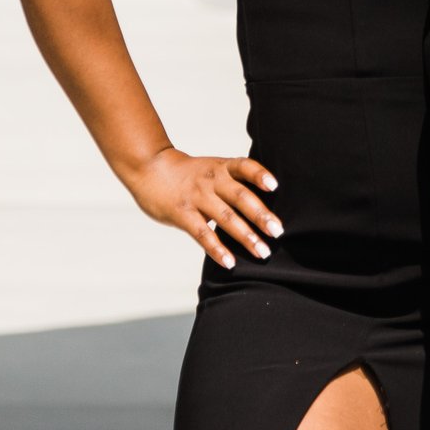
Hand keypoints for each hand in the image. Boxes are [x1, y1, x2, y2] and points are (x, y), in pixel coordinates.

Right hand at [119, 146, 281, 268]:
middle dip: (261, 215)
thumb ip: (235, 182)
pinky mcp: (182, 214)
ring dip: (246, 236)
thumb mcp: (213, 168)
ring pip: (225, 218)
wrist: (150, 168)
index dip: (260, 175)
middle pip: (240, 197)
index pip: (244, 166)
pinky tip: (230, 262)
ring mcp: (197, 198)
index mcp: (222, 167)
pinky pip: (202, 234)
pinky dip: (217, 249)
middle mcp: (212, 180)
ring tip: (262, 252)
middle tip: (278, 232)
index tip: (275, 186)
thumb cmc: (190, 174)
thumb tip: (266, 204)